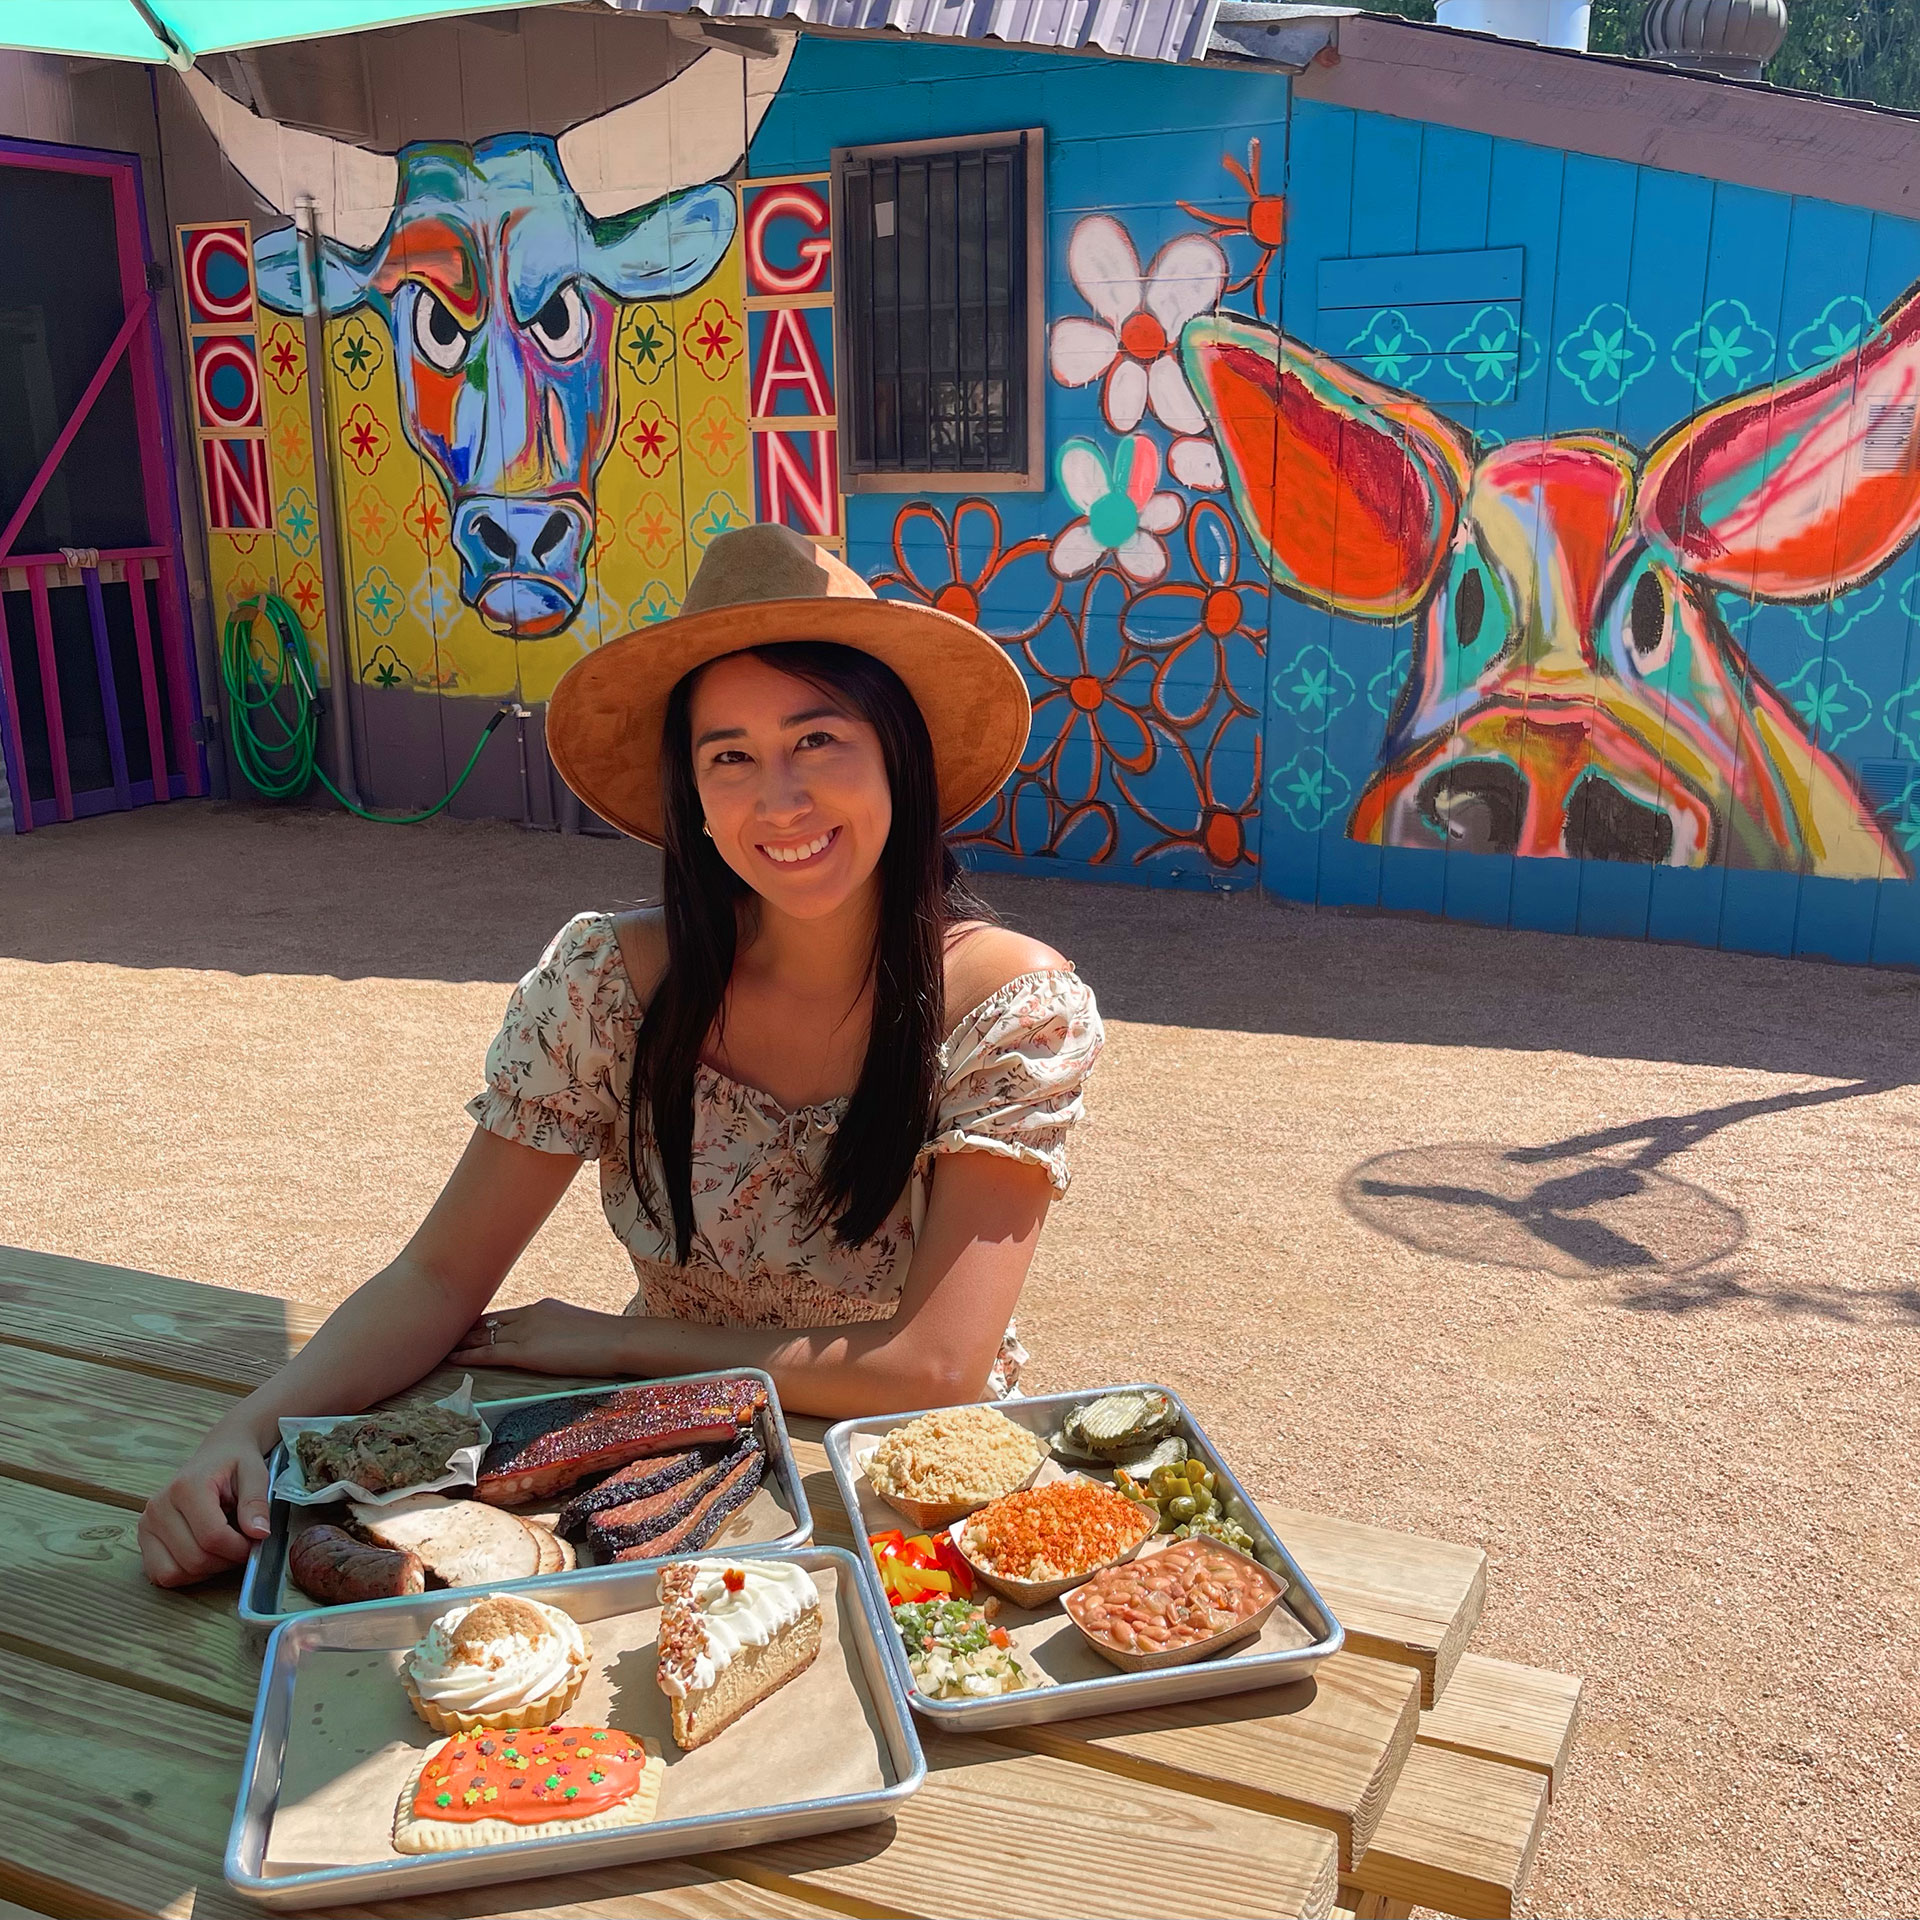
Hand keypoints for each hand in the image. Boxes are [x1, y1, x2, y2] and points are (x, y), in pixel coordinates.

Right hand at [139, 1427, 272, 1587]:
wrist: (217, 1455)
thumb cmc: (234, 1463)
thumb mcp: (254, 1472)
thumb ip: (256, 1502)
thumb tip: (259, 1533)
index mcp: (186, 1487)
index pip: (212, 1536)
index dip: (239, 1548)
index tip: (255, 1542)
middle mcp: (159, 1507)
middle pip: (194, 1558)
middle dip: (226, 1561)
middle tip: (242, 1547)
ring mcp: (147, 1525)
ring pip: (175, 1573)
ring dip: (206, 1571)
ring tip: (223, 1549)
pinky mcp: (144, 1539)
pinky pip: (160, 1574)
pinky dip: (186, 1575)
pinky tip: (204, 1555)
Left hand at [450, 1297, 634, 1376]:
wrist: (620, 1340)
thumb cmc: (609, 1340)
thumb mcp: (578, 1330)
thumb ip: (560, 1335)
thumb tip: (556, 1347)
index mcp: (543, 1307)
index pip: (505, 1315)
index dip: (482, 1322)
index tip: (466, 1327)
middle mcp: (530, 1314)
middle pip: (488, 1321)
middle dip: (465, 1328)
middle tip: (440, 1330)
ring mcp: (527, 1331)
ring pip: (483, 1336)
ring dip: (461, 1342)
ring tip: (437, 1346)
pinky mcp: (526, 1352)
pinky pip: (489, 1354)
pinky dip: (468, 1357)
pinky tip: (452, 1360)